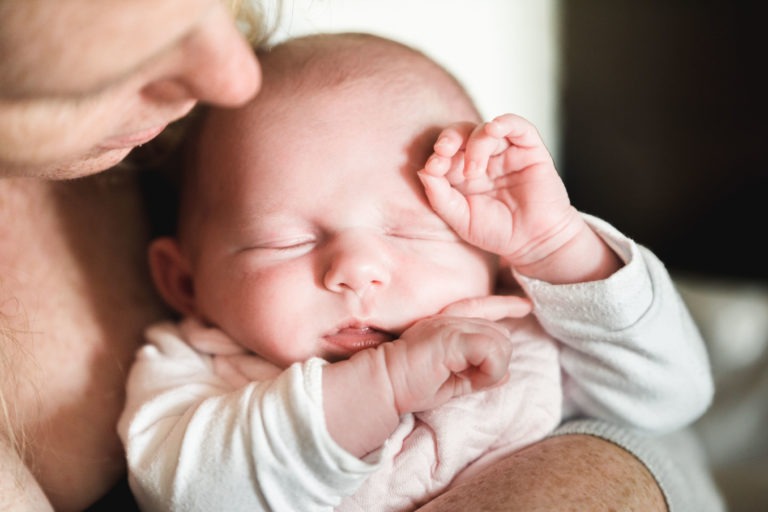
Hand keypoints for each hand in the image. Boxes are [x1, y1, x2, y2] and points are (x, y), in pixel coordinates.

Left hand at [418, 113, 581, 268]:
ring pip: (486, 131)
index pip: (446, 153)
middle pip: (463, 134)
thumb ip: (439, 196)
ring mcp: (507, 153)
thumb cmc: (497, 232)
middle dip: (450, 138)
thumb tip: (423, 171)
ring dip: (476, 145)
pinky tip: (494, 128)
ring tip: (474, 171)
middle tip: (444, 150)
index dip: (437, 155)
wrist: (533, 243)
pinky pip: (519, 127)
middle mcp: (484, 159)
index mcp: (463, 173)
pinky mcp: (531, 150)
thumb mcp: (460, 218)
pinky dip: (505, 122)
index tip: (433, 167)